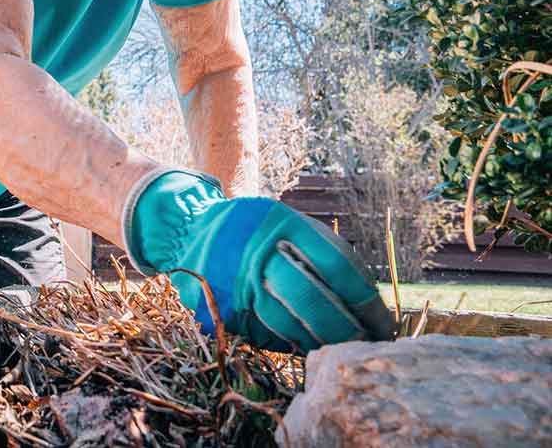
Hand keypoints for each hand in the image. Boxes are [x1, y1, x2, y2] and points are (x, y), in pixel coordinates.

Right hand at [122, 169, 393, 352]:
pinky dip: (290, 343)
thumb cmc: (253, 229)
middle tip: (368, 346)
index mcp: (281, 224)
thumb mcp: (287, 222)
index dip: (367, 302)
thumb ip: (324, 251)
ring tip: (342, 349)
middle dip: (347, 330)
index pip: (338, 267)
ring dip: (321, 343)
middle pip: (312, 300)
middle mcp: (256, 253)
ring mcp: (234, 282)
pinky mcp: (220, 309)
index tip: (385, 325)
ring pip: (288, 324)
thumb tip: (367, 303)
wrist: (187, 229)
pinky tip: (305, 343)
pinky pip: (265, 336)